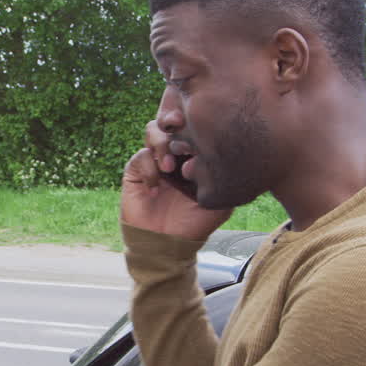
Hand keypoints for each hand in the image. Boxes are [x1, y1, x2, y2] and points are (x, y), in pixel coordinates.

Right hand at [120, 120, 232, 240]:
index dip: (196, 122)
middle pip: (172, 121)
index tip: (203, 126)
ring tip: (168, 168)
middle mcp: (174, 154)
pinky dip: (149, 169)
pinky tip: (156, 190)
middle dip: (175, 121)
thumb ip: (225, 180)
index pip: (194, 128)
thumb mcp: (220, 203)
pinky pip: (141, 156)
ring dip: (161, 144)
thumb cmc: (194, 224)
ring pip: (153, 131)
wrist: (166, 244)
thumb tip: (229, 155)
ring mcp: (155, 160)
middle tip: (180, 129)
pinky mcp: (136, 171)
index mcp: (194, 156)